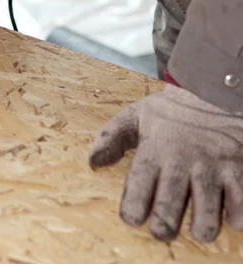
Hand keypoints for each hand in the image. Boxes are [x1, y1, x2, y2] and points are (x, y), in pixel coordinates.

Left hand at [89, 84, 242, 242]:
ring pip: (206, 218)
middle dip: (162, 228)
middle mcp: (183, 160)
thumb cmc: (172, 112)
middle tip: (161, 229)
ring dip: (200, 229)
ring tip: (196, 227)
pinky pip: (240, 209)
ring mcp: (213, 167)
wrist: (214, 92)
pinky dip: (235, 217)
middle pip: (168, 210)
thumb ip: (112, 137)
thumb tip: (93, 163)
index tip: (132, 217)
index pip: (138, 187)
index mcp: (155, 149)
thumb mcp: (136, 116)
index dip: (132, 210)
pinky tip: (226, 210)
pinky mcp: (239, 170)